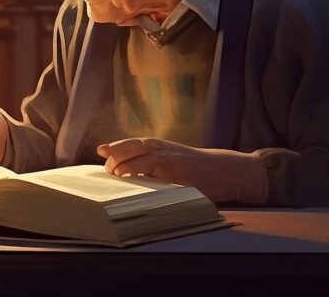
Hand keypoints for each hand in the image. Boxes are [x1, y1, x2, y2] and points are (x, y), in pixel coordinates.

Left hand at [97, 138, 268, 204]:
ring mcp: (173, 164)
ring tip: (116, 175)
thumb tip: (119, 163)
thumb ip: (148, 157)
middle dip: (117, 158)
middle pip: (133, 148)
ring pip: (143, 160)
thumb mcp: (171, 155)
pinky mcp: (181, 179)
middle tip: (108, 170)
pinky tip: (136, 186)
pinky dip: (146, 181)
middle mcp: (164, 151)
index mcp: (160, 145)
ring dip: (127, 167)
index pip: (132, 143)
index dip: (115, 146)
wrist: (227, 170)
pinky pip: (160, 179)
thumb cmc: (195, 165)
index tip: (101, 150)